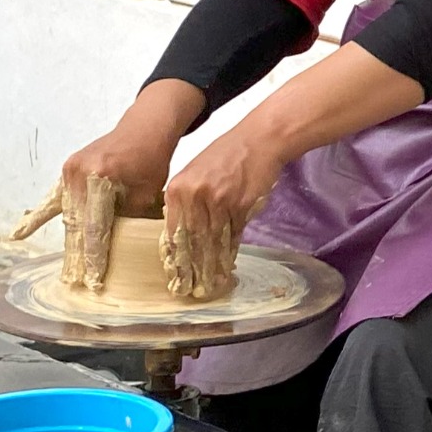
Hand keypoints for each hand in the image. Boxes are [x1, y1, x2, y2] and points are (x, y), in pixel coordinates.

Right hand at [17, 108, 181, 291]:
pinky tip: (17, 234)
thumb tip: (124, 253)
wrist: (142, 129)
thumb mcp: (147, 194)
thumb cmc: (150, 160)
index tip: (94, 280)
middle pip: (76, 224)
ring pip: (67, 216)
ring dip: (68, 243)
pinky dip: (36, 218)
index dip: (94, 256)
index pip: (95, 227)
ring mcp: (69, 171)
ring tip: (67, 271)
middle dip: (78, 256)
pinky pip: (51, 200)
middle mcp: (79, 173)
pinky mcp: (66, 172)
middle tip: (77, 283)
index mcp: (101, 177)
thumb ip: (131, 220)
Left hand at [159, 124, 285, 300]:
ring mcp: (217, 201)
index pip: (172, 232)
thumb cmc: (227, 157)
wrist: (258, 140)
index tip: (175, 277)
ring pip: (212, 241)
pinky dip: (231, 252)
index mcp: (176, 189)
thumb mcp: (196, 175)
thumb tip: (182, 236)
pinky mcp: (239, 205)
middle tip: (190, 290)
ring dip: (212, 266)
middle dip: (191, 269)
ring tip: (211, 285)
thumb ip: (186, 203)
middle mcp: (193, 196)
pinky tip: (228, 266)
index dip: (175, 258)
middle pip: (191, 241)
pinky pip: (233, 235)